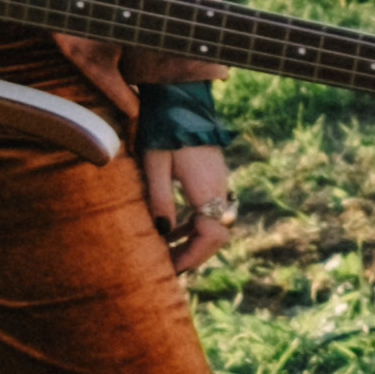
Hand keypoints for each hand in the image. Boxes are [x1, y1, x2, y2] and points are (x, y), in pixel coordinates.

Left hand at [142, 141, 236, 277]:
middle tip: (168, 267)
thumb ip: (159, 200)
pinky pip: (209, 211)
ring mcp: (219, 183)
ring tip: (167, 253)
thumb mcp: (155, 166)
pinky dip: (194, 225)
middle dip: (194, 255)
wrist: (182, 103)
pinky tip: (172, 228)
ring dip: (194, 241)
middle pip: (217, 235)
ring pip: (214, 224)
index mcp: (207, 190)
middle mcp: (219, 190)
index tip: (171, 270)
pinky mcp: (214, 178)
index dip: (192, 257)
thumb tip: (162, 233)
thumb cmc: (164, 133)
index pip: (210, 236)